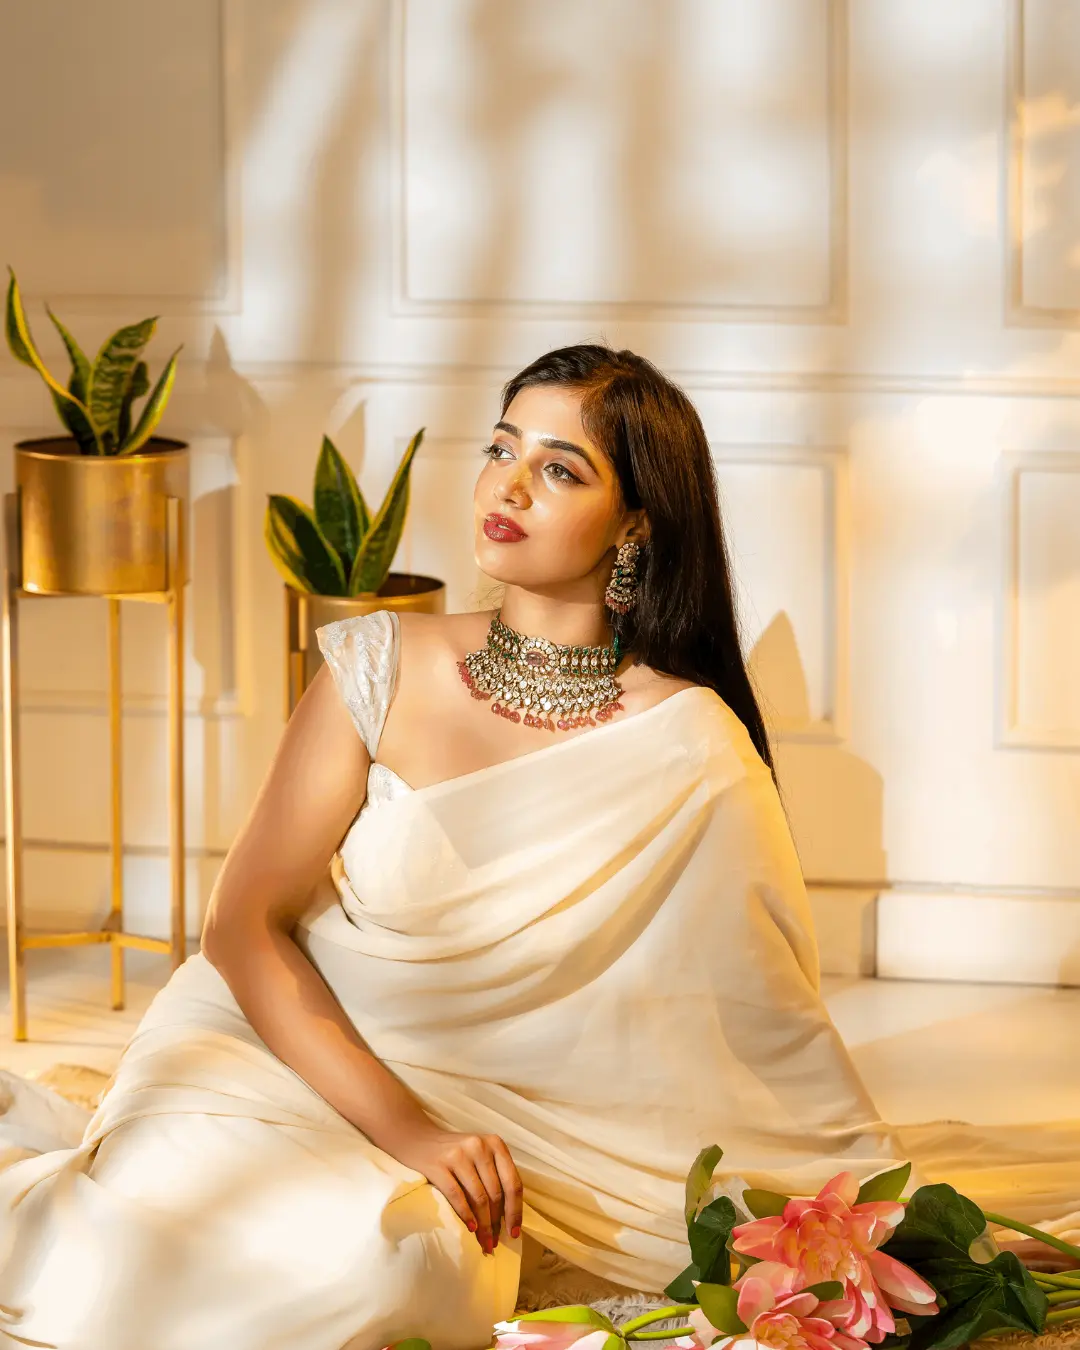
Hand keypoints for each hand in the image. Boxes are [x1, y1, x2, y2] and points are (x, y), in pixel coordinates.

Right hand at [389, 1121, 522, 1253]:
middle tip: (494, 1243)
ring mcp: (459, 1155)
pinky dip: (465, 1215)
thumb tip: (507, 1218)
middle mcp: (480, 1147)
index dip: (515, 1211)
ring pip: (478, 1198)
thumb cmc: (455, 1154)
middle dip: (496, 1223)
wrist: (419, 1139)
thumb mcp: (480, 1156)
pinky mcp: (439, 1165)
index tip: (514, 1233)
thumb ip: (495, 1177)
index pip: (513, 1182)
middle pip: (495, 1193)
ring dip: (483, 1225)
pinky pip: (456, 1196)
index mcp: (496, 1144)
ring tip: (484, 1242)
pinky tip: (470, 1228)